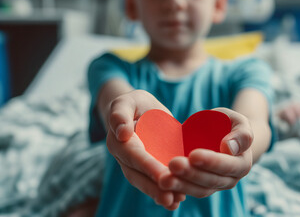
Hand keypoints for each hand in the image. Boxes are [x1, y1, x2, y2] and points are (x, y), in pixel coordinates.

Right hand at [106, 90, 185, 209]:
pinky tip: (178, 199)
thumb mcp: (127, 101)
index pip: (134, 156)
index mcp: (119, 142)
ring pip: (145, 182)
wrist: (139, 110)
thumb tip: (121, 133)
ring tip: (175, 202)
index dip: (148, 167)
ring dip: (159, 194)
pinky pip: (153, 181)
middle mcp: (124, 157)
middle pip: (138, 175)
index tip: (163, 177)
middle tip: (170, 198)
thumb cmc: (134, 103)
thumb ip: (120, 113)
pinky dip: (165, 191)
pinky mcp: (148, 167)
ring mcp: (135, 165)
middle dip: (154, 188)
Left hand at [158, 108, 252, 197]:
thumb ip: (241, 133)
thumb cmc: (229, 124)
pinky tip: (161, 184)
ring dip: (180, 185)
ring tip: (164, 179)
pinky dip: (176, 189)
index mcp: (242, 164)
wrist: (221, 133)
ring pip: (198, 190)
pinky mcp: (199, 186)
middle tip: (172, 165)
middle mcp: (230, 179)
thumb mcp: (238, 121)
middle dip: (191, 174)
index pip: (227, 166)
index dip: (211, 162)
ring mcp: (214, 185)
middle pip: (210, 181)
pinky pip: (188, 191)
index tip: (193, 155)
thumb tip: (229, 148)